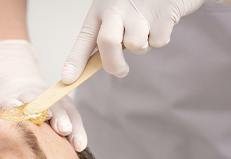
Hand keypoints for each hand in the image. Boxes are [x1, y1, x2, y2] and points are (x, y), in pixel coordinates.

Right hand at [0, 40, 87, 151]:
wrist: (16, 85)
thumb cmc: (40, 114)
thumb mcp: (56, 123)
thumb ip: (65, 138)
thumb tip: (76, 153)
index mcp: (63, 105)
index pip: (72, 117)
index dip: (77, 131)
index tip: (79, 146)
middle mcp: (47, 99)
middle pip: (56, 107)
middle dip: (61, 118)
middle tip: (64, 129)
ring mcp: (28, 96)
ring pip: (34, 100)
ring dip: (39, 108)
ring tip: (43, 116)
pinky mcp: (9, 97)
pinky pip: (11, 101)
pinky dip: (13, 104)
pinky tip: (15, 107)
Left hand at [61, 0, 205, 83]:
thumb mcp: (116, 9)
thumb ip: (108, 32)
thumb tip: (106, 64)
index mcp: (101, 7)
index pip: (85, 37)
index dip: (75, 60)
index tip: (68, 79)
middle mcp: (117, 6)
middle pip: (107, 43)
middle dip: (113, 64)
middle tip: (120, 71)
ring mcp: (140, 10)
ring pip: (136, 45)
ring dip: (142, 46)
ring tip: (146, 28)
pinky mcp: (163, 14)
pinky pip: (159, 41)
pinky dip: (160, 38)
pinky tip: (161, 21)